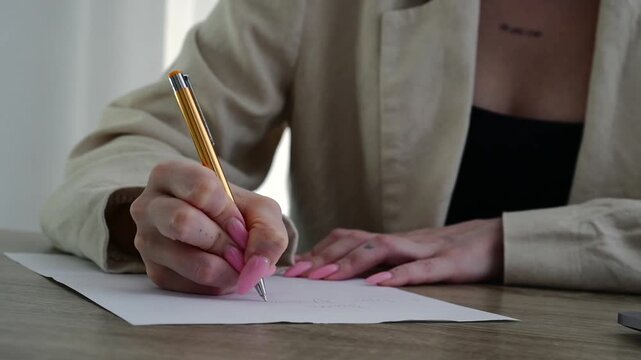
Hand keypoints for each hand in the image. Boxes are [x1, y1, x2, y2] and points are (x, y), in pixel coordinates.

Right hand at [130, 160, 286, 294]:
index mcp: (170, 175)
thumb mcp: (259, 210)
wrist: (219, 234)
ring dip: (225, 268)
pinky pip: (192, 285)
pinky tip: (220, 270)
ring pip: (191, 261)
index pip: (200, 189)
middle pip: (183, 222)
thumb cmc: (235, 213)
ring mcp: (146, 241)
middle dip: (223, 241)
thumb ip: (267, 232)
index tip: (240, 225)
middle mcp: (149, 206)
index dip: (228, 212)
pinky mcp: (155, 273)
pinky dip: (217, 283)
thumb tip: (257, 268)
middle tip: (239, 249)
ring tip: (234, 262)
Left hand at [286, 219, 502, 285]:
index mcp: (394, 241)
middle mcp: (403, 241)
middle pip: (357, 241)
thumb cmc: (451, 250)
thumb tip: (349, 273)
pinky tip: (378, 285)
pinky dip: (398, 275)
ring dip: (350, 262)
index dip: (321, 249)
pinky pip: (421, 268)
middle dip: (325, 256)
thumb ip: (385, 261)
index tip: (296, 266)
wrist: (497, 239)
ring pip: (382, 249)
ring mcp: (425, 248)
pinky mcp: (449, 262)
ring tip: (326, 277)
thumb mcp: (413, 255)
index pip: (350, 238)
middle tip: (299, 274)